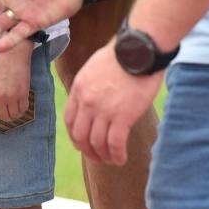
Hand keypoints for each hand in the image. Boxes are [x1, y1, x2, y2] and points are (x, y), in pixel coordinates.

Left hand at [0, 43, 34, 123]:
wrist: (14, 53)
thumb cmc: (0, 64)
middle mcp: (0, 98)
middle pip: (3, 117)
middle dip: (4, 115)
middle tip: (6, 108)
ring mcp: (12, 97)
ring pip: (14, 116)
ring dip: (14, 114)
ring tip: (14, 107)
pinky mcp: (24, 94)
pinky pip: (24, 109)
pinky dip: (22, 109)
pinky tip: (20, 103)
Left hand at [64, 43, 161, 165]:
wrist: (139, 49)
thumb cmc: (122, 54)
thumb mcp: (95, 66)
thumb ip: (90, 85)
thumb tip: (95, 100)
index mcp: (79, 88)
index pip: (69, 120)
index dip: (75, 136)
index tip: (83, 143)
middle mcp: (87, 102)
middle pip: (80, 136)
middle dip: (88, 150)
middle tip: (97, 156)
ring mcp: (104, 110)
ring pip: (97, 143)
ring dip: (103, 156)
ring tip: (112, 160)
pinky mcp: (123, 117)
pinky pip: (115, 144)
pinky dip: (117, 155)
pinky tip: (122, 159)